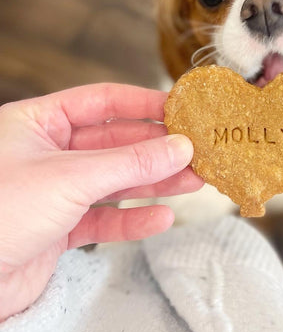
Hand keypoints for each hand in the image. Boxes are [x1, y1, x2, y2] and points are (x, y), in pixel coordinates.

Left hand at [0, 83, 202, 320]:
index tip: (179, 108)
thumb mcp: (70, 178)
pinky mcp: (58, 230)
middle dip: (156, 149)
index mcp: (37, 123)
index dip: (142, 103)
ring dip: (154, 183)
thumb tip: (179, 147)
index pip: (101, 101)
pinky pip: (104, 220)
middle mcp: (47, 153)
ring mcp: (54, 192)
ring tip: (194, 180)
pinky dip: (133, 221)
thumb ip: (129, 163)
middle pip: (114, 143)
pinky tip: (161, 218)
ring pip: (114, 182)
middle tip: (196, 149)